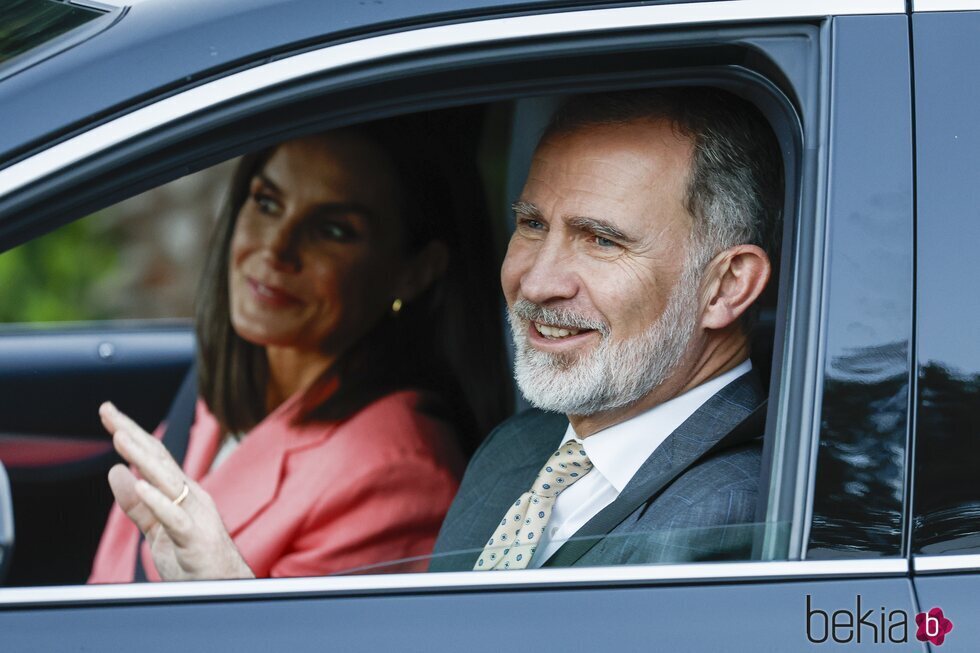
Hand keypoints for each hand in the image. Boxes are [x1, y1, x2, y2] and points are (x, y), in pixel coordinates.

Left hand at [99, 402, 254, 580]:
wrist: (224, 586)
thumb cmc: (194, 558)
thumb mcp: (156, 528)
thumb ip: (136, 503)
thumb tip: (115, 472)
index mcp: (181, 492)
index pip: (153, 456)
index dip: (130, 433)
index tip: (110, 413)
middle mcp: (190, 495)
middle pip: (159, 458)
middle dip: (132, 433)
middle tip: (108, 412)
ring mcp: (195, 514)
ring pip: (166, 480)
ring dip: (142, 457)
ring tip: (120, 438)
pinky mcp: (195, 538)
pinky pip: (174, 517)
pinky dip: (158, 500)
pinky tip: (141, 485)